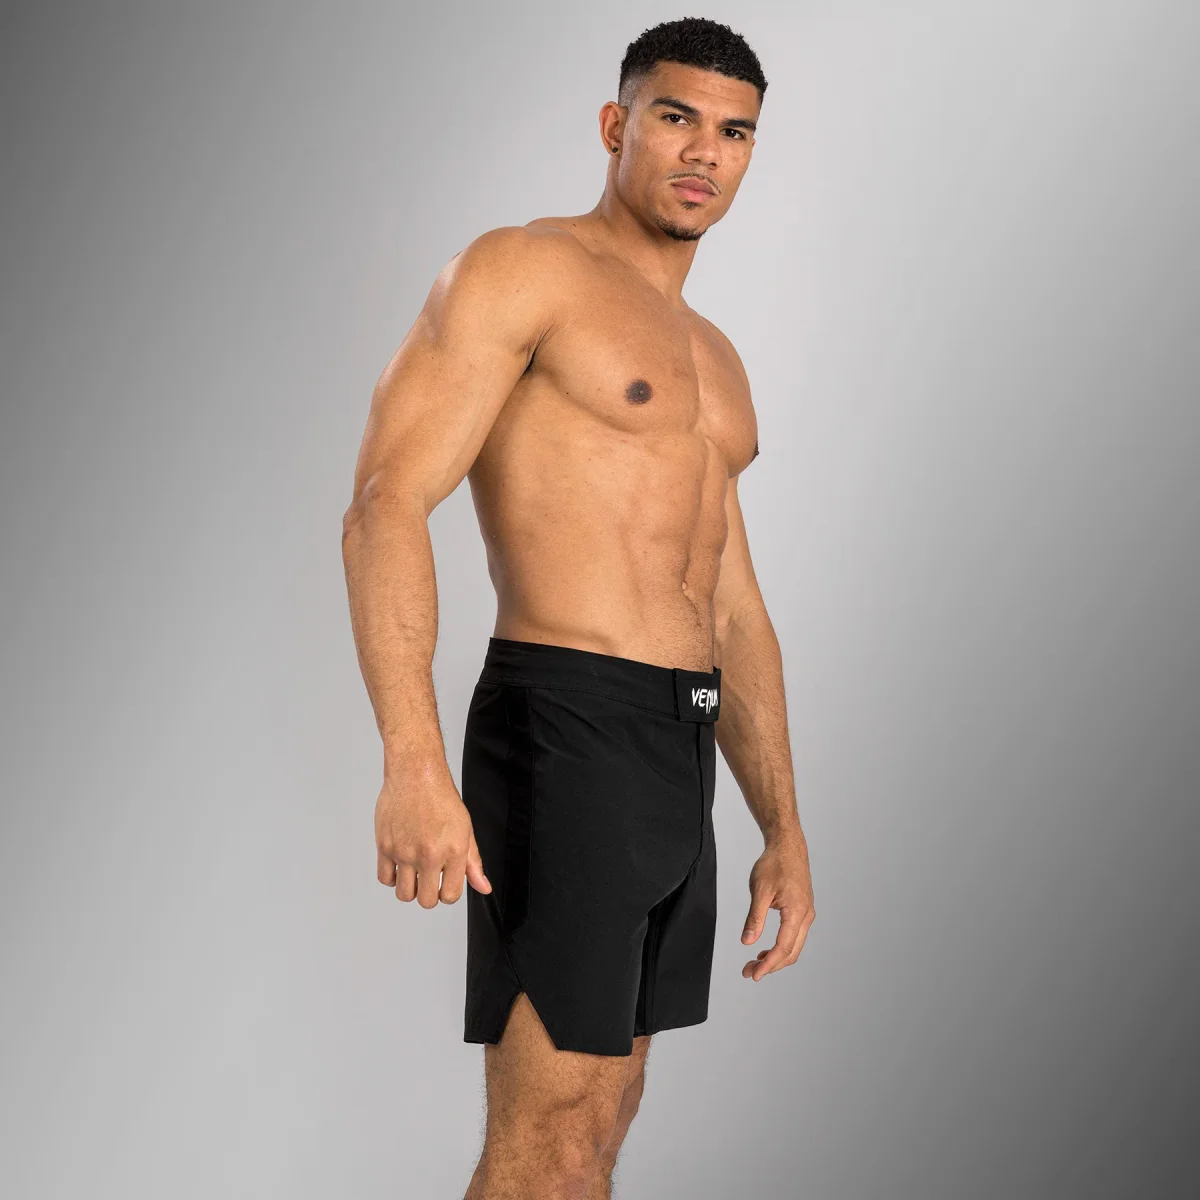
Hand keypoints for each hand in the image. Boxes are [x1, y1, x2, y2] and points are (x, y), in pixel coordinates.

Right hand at [375, 765, 491, 907]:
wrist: (416, 775)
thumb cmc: (441, 798)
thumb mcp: (465, 830)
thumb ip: (473, 863)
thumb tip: (483, 887)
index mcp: (452, 852)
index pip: (450, 896)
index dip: (448, 893)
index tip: (445, 883)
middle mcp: (428, 855)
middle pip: (425, 901)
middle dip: (429, 894)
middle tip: (429, 879)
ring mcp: (404, 852)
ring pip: (404, 894)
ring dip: (410, 888)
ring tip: (414, 871)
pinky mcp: (385, 846)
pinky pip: (384, 878)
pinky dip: (392, 877)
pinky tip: (400, 864)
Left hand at [741, 829, 814, 980]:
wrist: (787, 846)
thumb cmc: (774, 864)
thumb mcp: (759, 890)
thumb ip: (754, 918)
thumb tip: (746, 942)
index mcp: (797, 912)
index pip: (783, 948)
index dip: (769, 964)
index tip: (754, 975)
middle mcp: (806, 916)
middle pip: (791, 952)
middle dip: (771, 966)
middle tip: (748, 972)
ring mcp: (806, 914)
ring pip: (794, 947)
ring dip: (775, 959)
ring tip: (754, 964)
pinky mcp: (803, 911)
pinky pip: (794, 937)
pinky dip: (781, 948)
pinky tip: (764, 950)